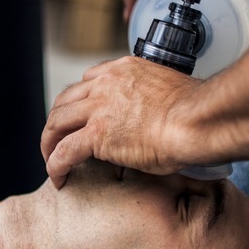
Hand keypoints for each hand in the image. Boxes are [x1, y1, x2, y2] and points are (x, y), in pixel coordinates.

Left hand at [41, 57, 204, 187]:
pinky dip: (56, 165)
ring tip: (51, 161)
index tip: (79, 119)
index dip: (78, 103)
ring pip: (56, 124)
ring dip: (49, 144)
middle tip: (56, 141)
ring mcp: (98, 108)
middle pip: (65, 101)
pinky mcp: (96, 135)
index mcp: (123, 70)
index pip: (87, 81)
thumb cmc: (196, 113)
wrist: (199, 120)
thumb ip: (151, 102)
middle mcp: (106, 84)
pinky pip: (64, 151)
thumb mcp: (168, 95)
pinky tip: (58, 178)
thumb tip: (155, 120)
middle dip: (57, 123)